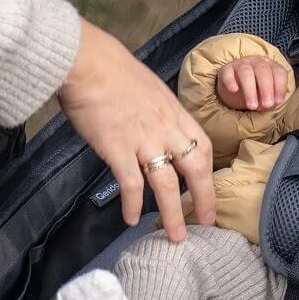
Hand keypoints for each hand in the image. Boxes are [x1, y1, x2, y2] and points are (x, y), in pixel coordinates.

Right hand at [57, 19, 215, 240]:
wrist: (88, 63)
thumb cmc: (114, 71)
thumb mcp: (150, 89)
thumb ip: (158, 112)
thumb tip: (156, 127)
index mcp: (176, 113)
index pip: (203, 147)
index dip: (209, 172)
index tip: (210, 189)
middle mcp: (166, 129)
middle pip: (196, 170)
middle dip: (205, 198)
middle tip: (208, 222)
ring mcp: (144, 140)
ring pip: (168, 185)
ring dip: (173, 214)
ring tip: (175, 236)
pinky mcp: (118, 149)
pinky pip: (132, 184)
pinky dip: (133, 204)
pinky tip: (131, 219)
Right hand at [216, 56, 288, 110]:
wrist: (234, 88)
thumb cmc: (256, 90)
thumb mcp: (265, 95)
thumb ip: (270, 98)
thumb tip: (269, 104)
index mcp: (271, 66)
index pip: (279, 72)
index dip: (280, 86)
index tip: (278, 101)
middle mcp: (257, 62)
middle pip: (263, 70)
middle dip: (266, 88)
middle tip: (267, 104)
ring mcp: (241, 64)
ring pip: (246, 72)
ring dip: (250, 90)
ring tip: (252, 106)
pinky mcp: (226, 69)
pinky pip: (228, 73)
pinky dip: (230, 81)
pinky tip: (234, 90)